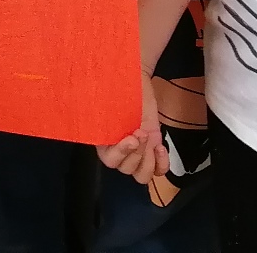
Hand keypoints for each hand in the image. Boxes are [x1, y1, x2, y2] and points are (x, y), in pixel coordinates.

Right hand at [96, 71, 167, 185]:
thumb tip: (94, 109)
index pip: (110, 160)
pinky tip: (161, 147)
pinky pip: (159, 170)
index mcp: (105, 140)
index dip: (121, 153)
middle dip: (137, 153)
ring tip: (150, 138)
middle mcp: (120, 150)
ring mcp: (138, 152)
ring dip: (148, 160)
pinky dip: (162, 163)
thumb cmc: (119, 86)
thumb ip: (102, 109)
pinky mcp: (153, 150)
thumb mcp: (108, 96)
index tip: (131, 137)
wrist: (136, 81)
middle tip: (142, 132)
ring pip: (142, 175)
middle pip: (126, 169)